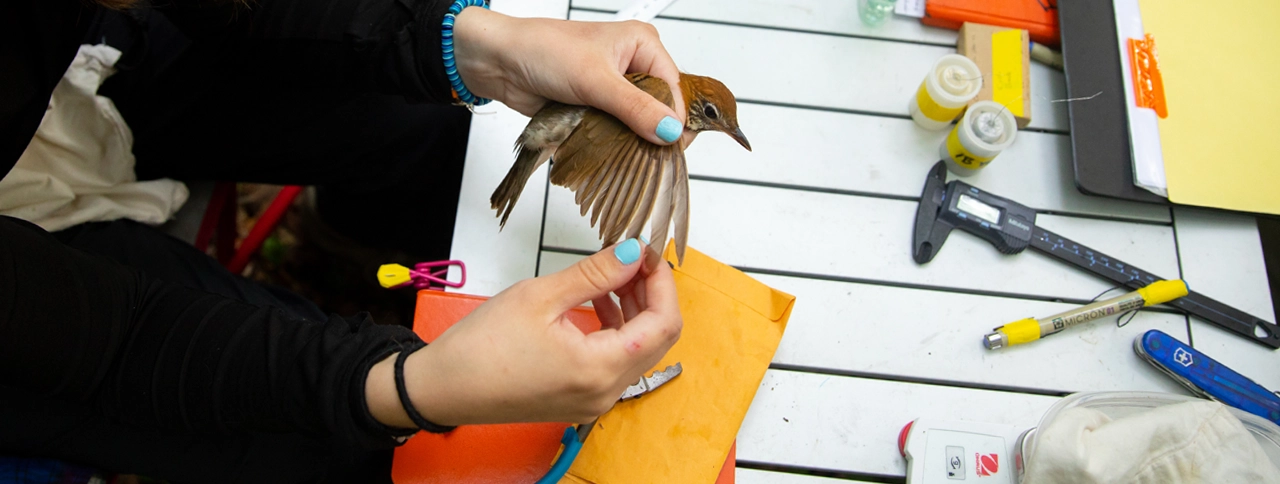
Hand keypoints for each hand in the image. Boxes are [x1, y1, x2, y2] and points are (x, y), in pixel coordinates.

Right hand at [366, 239, 681, 426]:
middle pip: (657, 338)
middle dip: (651, 294)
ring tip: (613, 273)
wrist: (444, 387)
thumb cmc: (482, 346)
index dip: (663, 283)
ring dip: (634, 309)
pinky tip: (597, 301)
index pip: (664, 324)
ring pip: (638, 350)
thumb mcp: (540, 296)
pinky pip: (616, 362)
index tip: (647, 252)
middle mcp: (606, 392)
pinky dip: (616, 329)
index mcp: (600, 369)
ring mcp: (595, 400)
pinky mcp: (581, 398)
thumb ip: (595, 274)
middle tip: (633, 258)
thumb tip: (631, 252)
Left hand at [452, 8, 690, 145]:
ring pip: (637, 126)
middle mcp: (633, 66)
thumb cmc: (543, 51)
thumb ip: (635, 108)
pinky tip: (607, 153)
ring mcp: (615, 91)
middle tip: (644, 155)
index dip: (673, 120)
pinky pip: (615, 134)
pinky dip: (611, 145)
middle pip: (659, 110)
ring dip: (628, 142)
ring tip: (622, 155)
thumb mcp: (594, 79)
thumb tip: (669, 131)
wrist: (499, 62)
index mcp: (643, 46)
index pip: (674, 89)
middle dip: (650, 133)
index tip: (669, 148)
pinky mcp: (598, 109)